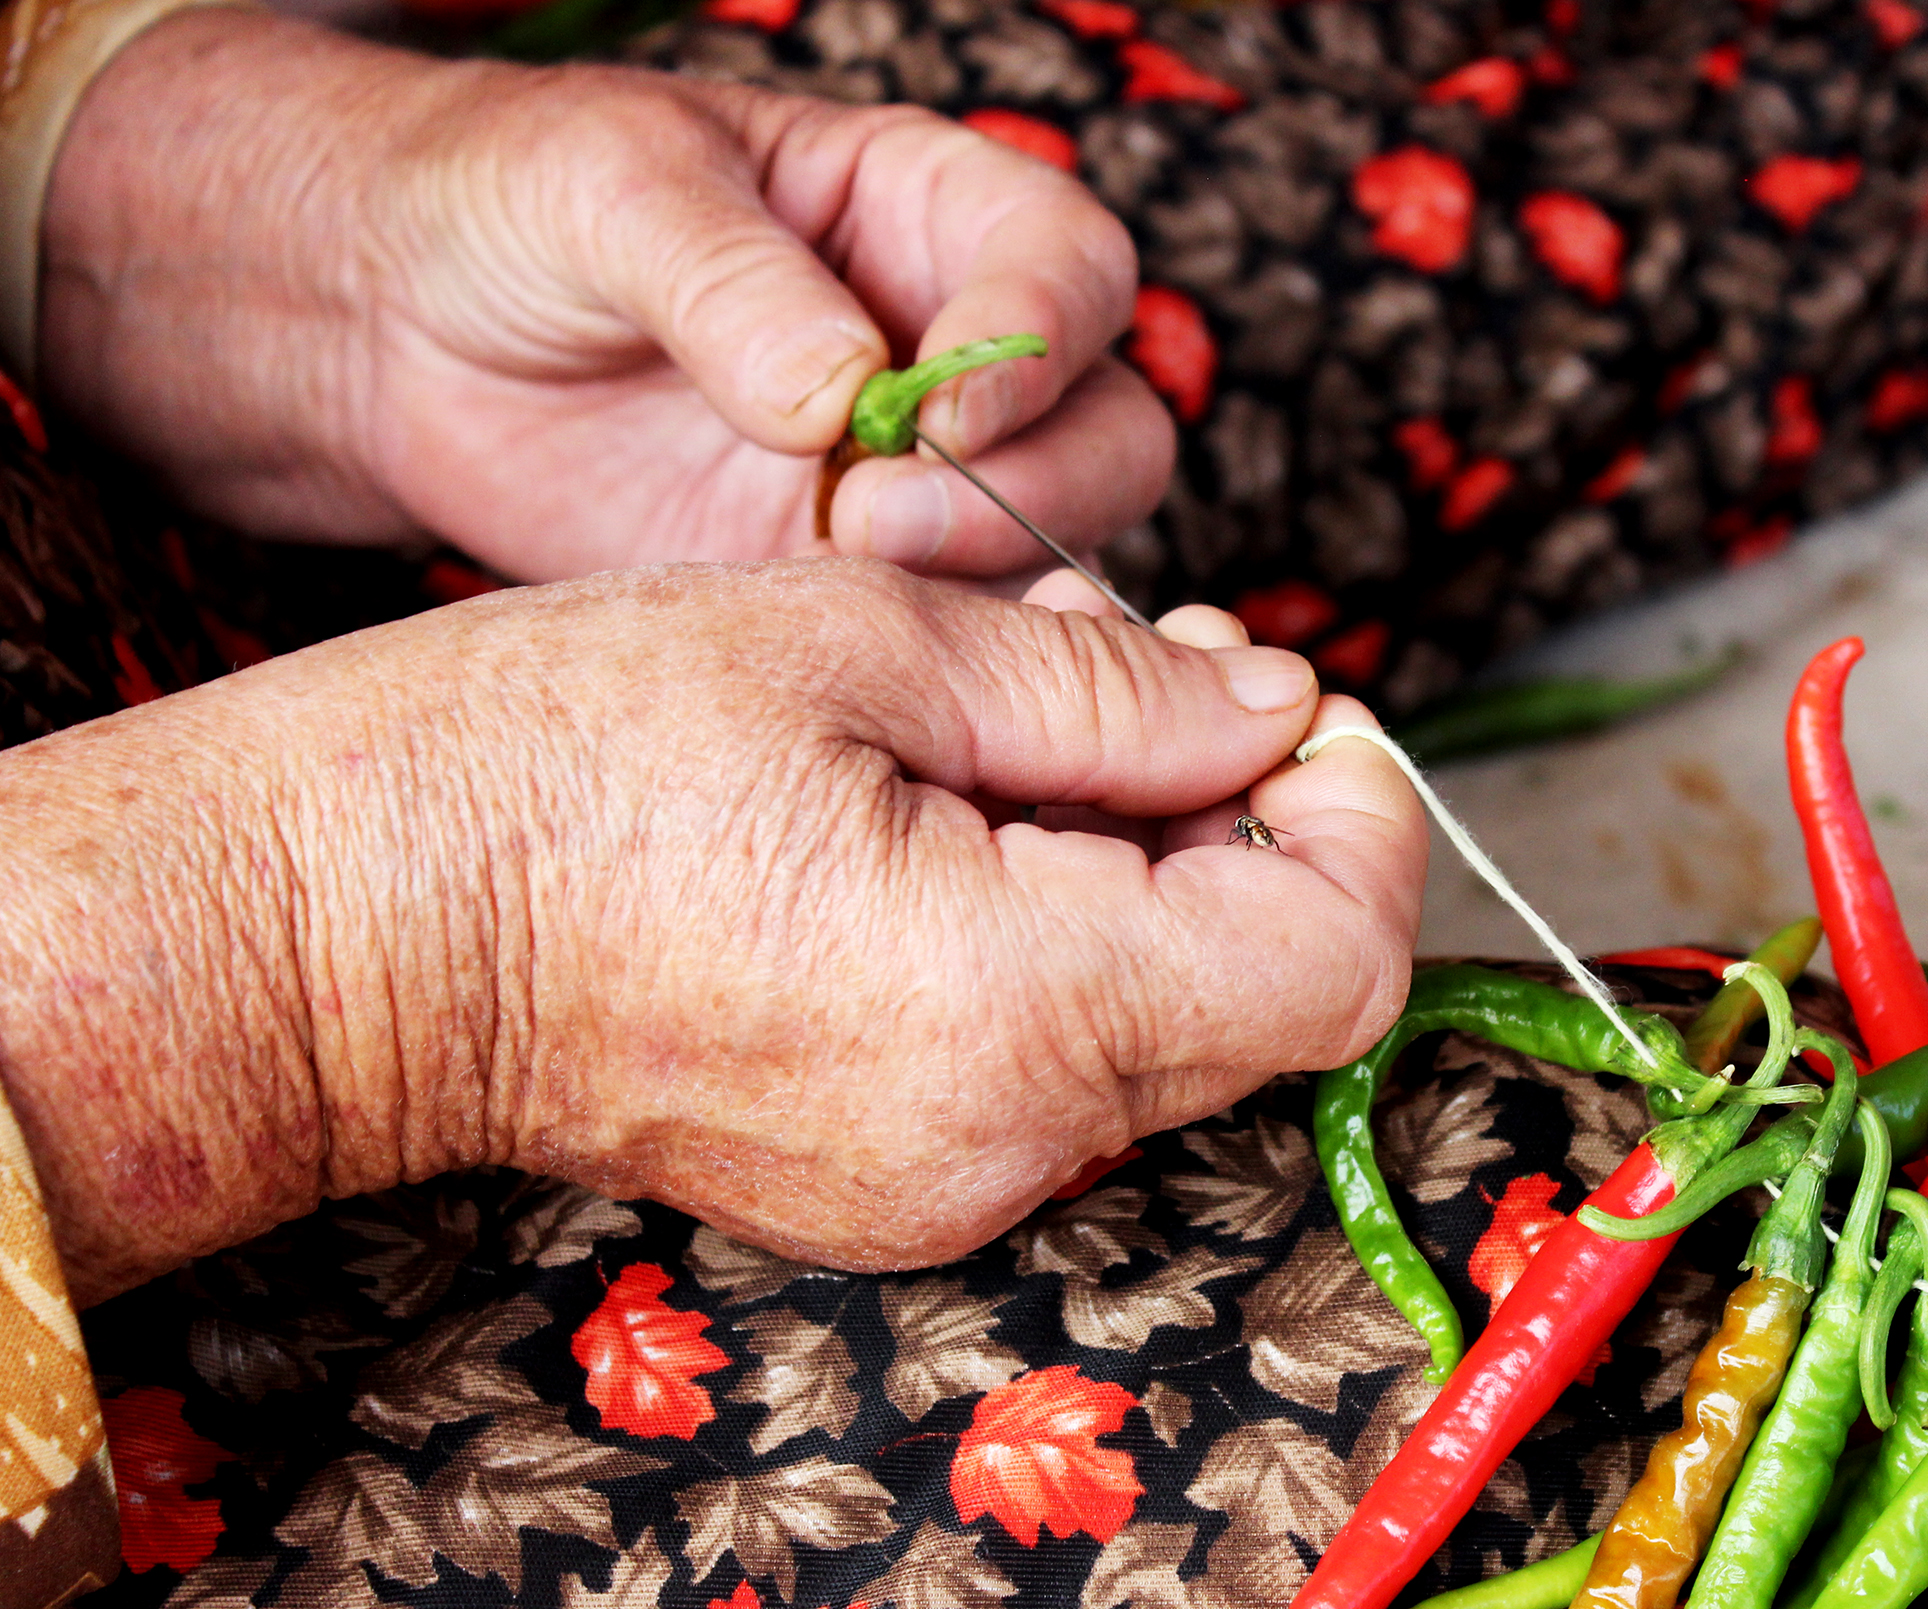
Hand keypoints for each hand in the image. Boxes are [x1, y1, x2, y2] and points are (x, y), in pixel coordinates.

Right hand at [0, 563, 1423, 1302]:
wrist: (338, 933)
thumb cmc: (556, 760)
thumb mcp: (863, 641)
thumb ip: (1119, 692)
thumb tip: (1275, 712)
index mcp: (1023, 1009)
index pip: (1338, 966)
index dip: (1361, 820)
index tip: (1296, 708)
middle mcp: (1008, 1143)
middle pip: (1265, 1000)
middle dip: (1248, 815)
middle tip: (1137, 659)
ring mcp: (945, 1188)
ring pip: (1166, 1027)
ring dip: (1153, 862)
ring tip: (1016, 711)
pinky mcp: (887, 1184)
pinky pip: (1058, 1066)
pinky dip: (1065, 935)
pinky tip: (957, 814)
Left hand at [40, 10, 1171, 583]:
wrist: (387, 333)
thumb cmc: (507, 205)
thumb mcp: (607, 191)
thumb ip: (734, 281)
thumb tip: (850, 391)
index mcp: (927, 215)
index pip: (1069, 274)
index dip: (1041, 344)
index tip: (943, 409)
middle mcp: (954, 355)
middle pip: (1105, 431)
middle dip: (1029, 485)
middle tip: (873, 516)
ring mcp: (912, 483)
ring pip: (1052, 550)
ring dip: (985, 577)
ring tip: (839, 569)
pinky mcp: (849, 590)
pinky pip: (950, 641)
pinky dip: (938, 663)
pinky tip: (855, 662)